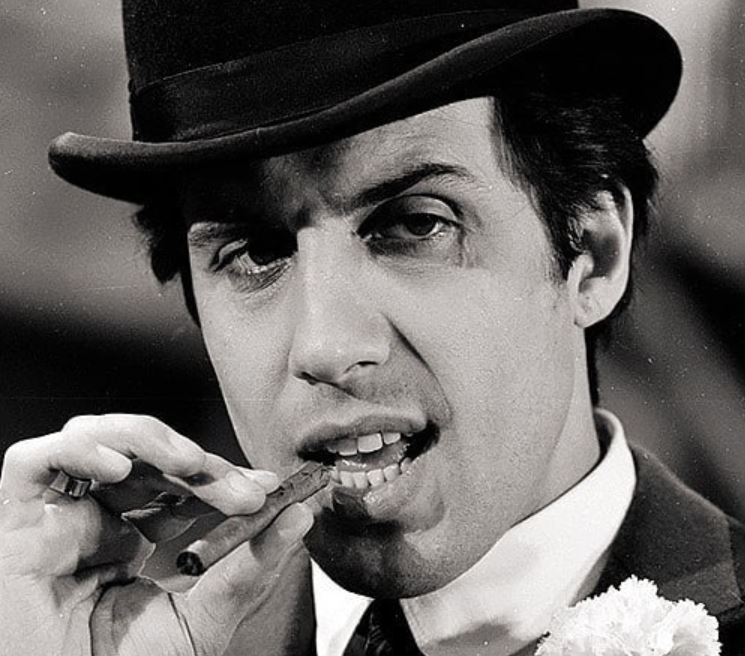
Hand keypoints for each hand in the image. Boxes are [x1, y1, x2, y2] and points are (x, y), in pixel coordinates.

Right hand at [0, 414, 314, 655]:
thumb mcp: (205, 619)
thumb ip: (251, 569)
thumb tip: (300, 517)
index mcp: (143, 534)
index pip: (184, 480)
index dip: (223, 475)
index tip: (265, 489)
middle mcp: (102, 517)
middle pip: (147, 453)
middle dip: (199, 461)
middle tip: (239, 491)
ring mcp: (61, 516)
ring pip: (95, 436)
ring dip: (148, 437)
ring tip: (188, 463)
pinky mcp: (19, 523)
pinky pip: (30, 461)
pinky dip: (77, 448)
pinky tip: (119, 467)